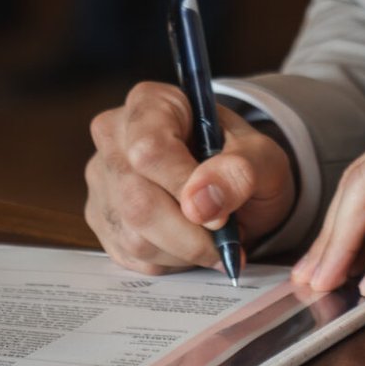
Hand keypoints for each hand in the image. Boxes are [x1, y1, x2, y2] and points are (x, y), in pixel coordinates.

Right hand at [85, 82, 296, 272]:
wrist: (232, 184)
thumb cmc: (244, 161)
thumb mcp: (262, 158)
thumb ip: (240, 172)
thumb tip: (200, 203)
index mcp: (150, 103)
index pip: (148, 148)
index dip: (183, 186)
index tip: (218, 211)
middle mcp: (114, 138)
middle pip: (137, 200)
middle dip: (190, 233)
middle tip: (226, 236)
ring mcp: (103, 181)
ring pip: (133, 236)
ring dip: (184, 250)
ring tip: (211, 235)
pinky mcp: (102, 220)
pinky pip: (132, 257)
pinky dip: (171, 261)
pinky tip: (189, 242)